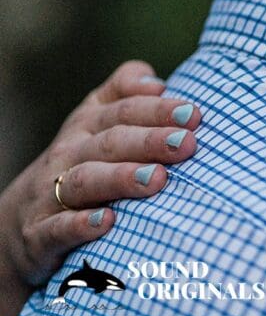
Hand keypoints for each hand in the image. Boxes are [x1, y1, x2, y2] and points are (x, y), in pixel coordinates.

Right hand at [0, 61, 200, 289]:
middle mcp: (68, 153)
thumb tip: (157, 82)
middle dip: (149, 141)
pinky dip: (80, 224)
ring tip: (157, 179)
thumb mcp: (96, 121)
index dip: (158, 110)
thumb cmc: (79, 161)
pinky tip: (107, 222)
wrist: (21, 219)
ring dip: (121, 179)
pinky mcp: (40, 233)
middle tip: (186, 144)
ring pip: (84, 180)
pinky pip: (57, 227)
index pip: (124, 111)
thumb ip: (125, 93)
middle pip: (110, 142)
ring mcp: (50, 192)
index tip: (194, 114)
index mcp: (87, 124)